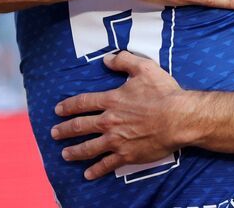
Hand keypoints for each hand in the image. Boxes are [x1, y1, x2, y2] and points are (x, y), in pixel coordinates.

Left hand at [51, 51, 198, 179]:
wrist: (179, 118)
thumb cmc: (163, 93)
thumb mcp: (144, 68)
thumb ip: (123, 61)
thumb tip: (106, 59)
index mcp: (112, 100)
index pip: (83, 103)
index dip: (68, 106)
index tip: (57, 110)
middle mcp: (109, 121)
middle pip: (80, 126)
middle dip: (64, 130)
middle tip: (54, 133)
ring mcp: (117, 140)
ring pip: (89, 148)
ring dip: (75, 151)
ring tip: (65, 154)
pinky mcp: (127, 155)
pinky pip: (107, 164)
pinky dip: (96, 170)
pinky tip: (88, 174)